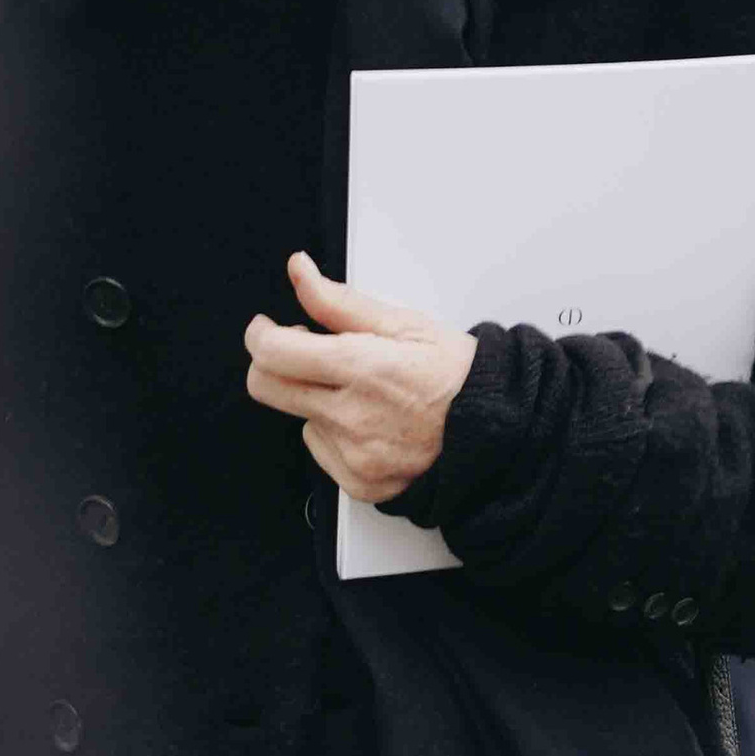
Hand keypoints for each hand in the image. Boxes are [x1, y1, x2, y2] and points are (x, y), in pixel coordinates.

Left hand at [243, 251, 475, 504]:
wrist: (494, 432)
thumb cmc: (455, 375)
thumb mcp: (403, 324)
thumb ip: (339, 302)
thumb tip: (301, 272)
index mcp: (362, 368)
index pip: (274, 353)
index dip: (260, 336)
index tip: (266, 330)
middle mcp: (352, 416)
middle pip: (267, 388)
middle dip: (273, 365)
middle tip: (302, 354)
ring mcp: (353, 454)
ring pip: (298, 419)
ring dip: (314, 400)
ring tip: (361, 393)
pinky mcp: (358, 482)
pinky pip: (322, 451)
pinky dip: (335, 435)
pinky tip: (370, 424)